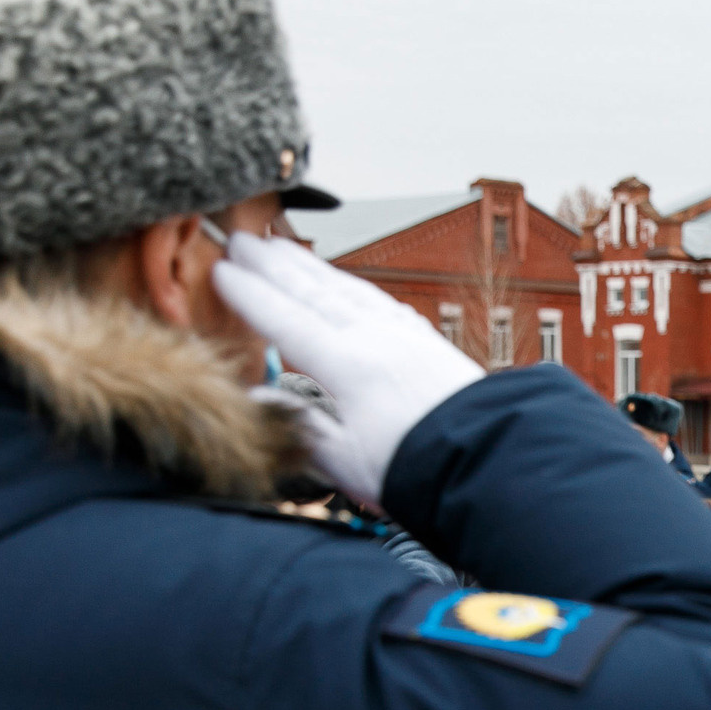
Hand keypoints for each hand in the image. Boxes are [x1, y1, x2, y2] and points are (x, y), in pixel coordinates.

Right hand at [210, 233, 484, 504]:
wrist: (489, 462)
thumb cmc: (418, 470)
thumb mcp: (344, 460)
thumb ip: (298, 425)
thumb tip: (258, 399)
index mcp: (347, 365)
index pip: (285, 320)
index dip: (250, 295)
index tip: (221, 271)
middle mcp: (375, 339)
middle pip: (314, 292)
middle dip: (273, 264)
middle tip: (242, 239)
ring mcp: (405, 336)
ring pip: (348, 289)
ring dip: (312, 267)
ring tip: (283, 248)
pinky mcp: (430, 344)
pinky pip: (382, 302)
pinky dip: (355, 288)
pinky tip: (349, 286)